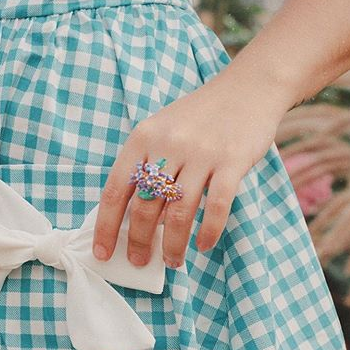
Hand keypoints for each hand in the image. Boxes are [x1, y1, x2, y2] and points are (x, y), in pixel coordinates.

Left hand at [91, 70, 289, 268]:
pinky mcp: (232, 161)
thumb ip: (147, 166)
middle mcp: (168, 145)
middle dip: (138, 242)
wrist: (247, 88)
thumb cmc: (199, 117)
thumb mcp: (162, 131)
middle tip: (139, 261)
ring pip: (178, 213)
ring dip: (173, 245)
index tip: (102, 252)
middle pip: (145, 207)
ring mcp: (201, 153)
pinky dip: (208, 232)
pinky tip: (203, 245)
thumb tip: (137, 219)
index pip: (116, 190)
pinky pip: (217, 207)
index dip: (106, 226)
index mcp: (143, 138)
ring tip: (172, 262)